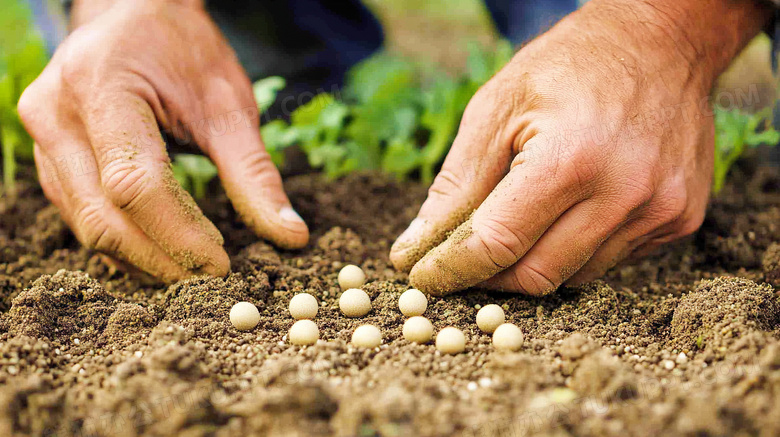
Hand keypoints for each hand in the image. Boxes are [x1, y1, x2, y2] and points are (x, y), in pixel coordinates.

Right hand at [18, 0, 308, 281]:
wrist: (135, 16)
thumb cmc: (185, 52)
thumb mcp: (228, 104)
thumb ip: (255, 173)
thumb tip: (292, 237)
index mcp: (101, 87)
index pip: (134, 184)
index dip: (179, 235)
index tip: (222, 266)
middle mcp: (55, 114)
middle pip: (102, 216)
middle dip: (161, 259)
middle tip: (212, 280)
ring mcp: (41, 139)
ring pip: (85, 227)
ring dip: (141, 260)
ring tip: (193, 270)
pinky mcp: (47, 160)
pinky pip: (80, 218)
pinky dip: (124, 244)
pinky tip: (163, 253)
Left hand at [390, 0, 771, 294]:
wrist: (664, 41)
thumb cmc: (570, 66)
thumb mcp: (497, 108)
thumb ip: (457, 184)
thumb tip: (416, 246)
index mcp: (570, 160)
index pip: (497, 244)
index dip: (452, 269)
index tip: (422, 276)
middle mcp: (624, 194)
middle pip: (536, 275)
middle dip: (489, 276)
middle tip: (462, 258)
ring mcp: (661, 211)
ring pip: (574, 276)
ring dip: (534, 262)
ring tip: (518, 224)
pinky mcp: (681, 220)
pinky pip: (612, 262)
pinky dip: (576, 251)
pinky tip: (569, 212)